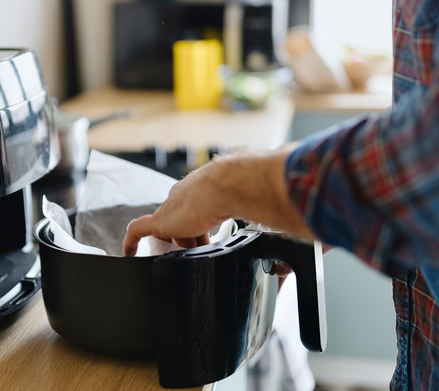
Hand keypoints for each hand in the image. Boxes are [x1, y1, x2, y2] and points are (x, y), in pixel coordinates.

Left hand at [122, 146, 313, 255]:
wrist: (240, 181)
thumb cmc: (259, 189)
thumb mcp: (271, 210)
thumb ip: (285, 224)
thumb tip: (311, 246)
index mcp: (213, 188)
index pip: (204, 208)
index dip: (207, 225)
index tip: (213, 238)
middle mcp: (190, 194)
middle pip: (183, 219)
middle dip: (190, 235)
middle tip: (197, 251)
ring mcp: (174, 207)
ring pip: (165, 227)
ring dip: (169, 241)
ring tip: (173, 257)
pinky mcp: (163, 219)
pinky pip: (139, 231)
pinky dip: (132, 241)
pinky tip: (128, 252)